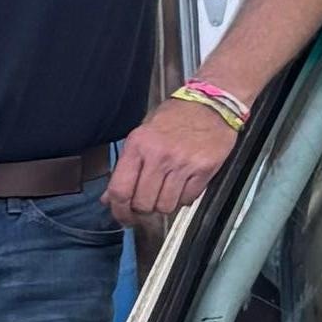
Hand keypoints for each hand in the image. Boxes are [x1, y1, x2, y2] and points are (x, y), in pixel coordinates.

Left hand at [106, 92, 242, 225]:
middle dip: (143, 211)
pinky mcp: (203, 170)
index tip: (123, 217)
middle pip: (143, 203)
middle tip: (146, 207)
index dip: (119, 211)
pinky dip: (183, 199)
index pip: (120, 189)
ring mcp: (182, 164)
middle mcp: (158, 155)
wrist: (212, 104)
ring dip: (164, 206)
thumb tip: (109, 197)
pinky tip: (183, 186)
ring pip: (165, 206)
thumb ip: (125, 168)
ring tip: (166, 192)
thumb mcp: (143, 135)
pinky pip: (187, 200)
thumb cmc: (175, 118)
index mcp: (138, 145)